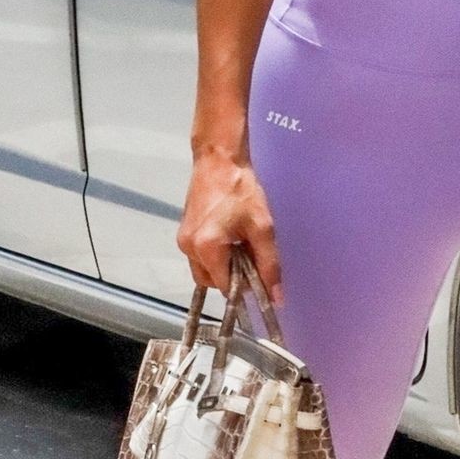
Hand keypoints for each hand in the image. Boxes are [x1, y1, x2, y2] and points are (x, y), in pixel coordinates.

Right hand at [176, 147, 284, 308]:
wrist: (218, 161)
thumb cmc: (241, 190)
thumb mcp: (262, 227)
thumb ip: (269, 264)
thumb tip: (276, 297)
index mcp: (207, 249)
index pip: (226, 288)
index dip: (245, 286)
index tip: (260, 275)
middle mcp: (189, 249)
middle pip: (212, 282)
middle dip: (233, 278)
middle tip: (251, 257)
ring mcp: (183, 241)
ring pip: (205, 271)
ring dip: (224, 267)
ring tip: (241, 245)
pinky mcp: (183, 233)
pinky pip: (200, 257)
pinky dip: (216, 256)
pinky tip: (230, 238)